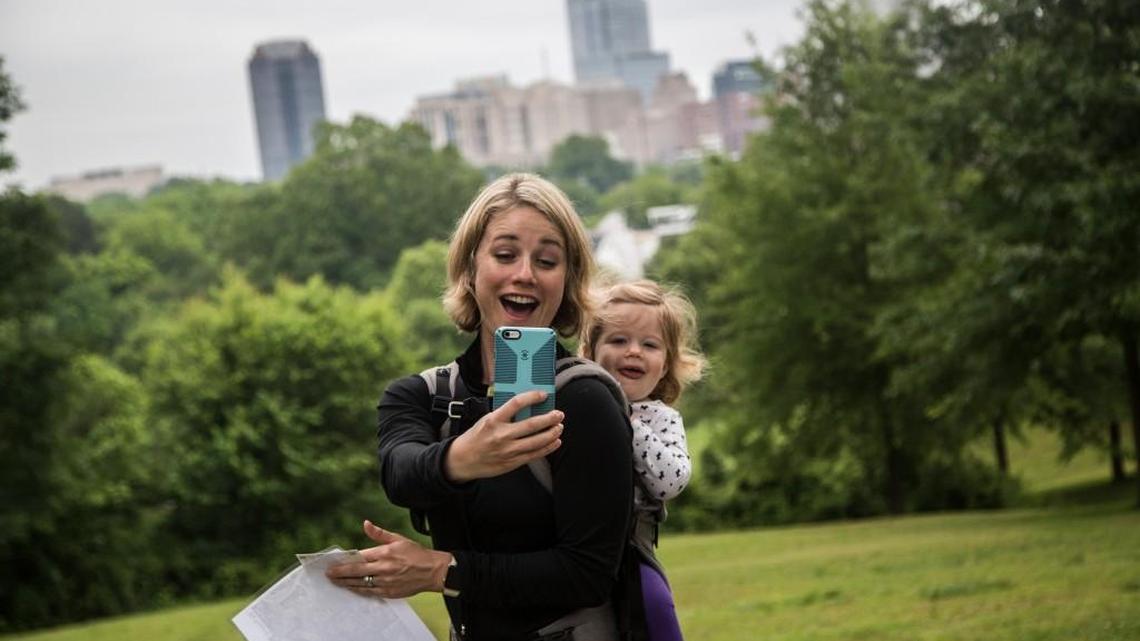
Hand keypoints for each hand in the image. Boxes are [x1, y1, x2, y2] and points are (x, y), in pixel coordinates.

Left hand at [326, 520, 451, 598]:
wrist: (433, 572)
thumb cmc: (416, 554)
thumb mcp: (398, 539)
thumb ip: (379, 533)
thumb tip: (365, 523)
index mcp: (385, 553)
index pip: (360, 556)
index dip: (346, 560)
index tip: (335, 562)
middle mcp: (383, 568)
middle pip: (356, 571)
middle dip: (340, 573)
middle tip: (328, 574)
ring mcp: (385, 582)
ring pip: (360, 583)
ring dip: (346, 583)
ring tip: (336, 582)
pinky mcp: (389, 592)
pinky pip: (369, 592)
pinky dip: (358, 590)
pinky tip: (351, 588)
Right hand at [444, 390, 563, 482]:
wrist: (462, 460)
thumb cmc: (476, 437)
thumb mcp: (486, 420)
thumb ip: (504, 415)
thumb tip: (527, 407)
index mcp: (494, 420)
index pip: (516, 404)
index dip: (532, 397)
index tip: (543, 395)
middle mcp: (502, 435)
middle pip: (532, 424)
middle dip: (549, 418)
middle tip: (559, 414)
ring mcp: (508, 450)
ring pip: (537, 441)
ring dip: (552, 433)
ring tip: (559, 427)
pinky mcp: (512, 462)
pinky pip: (535, 454)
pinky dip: (548, 448)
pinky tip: (555, 442)